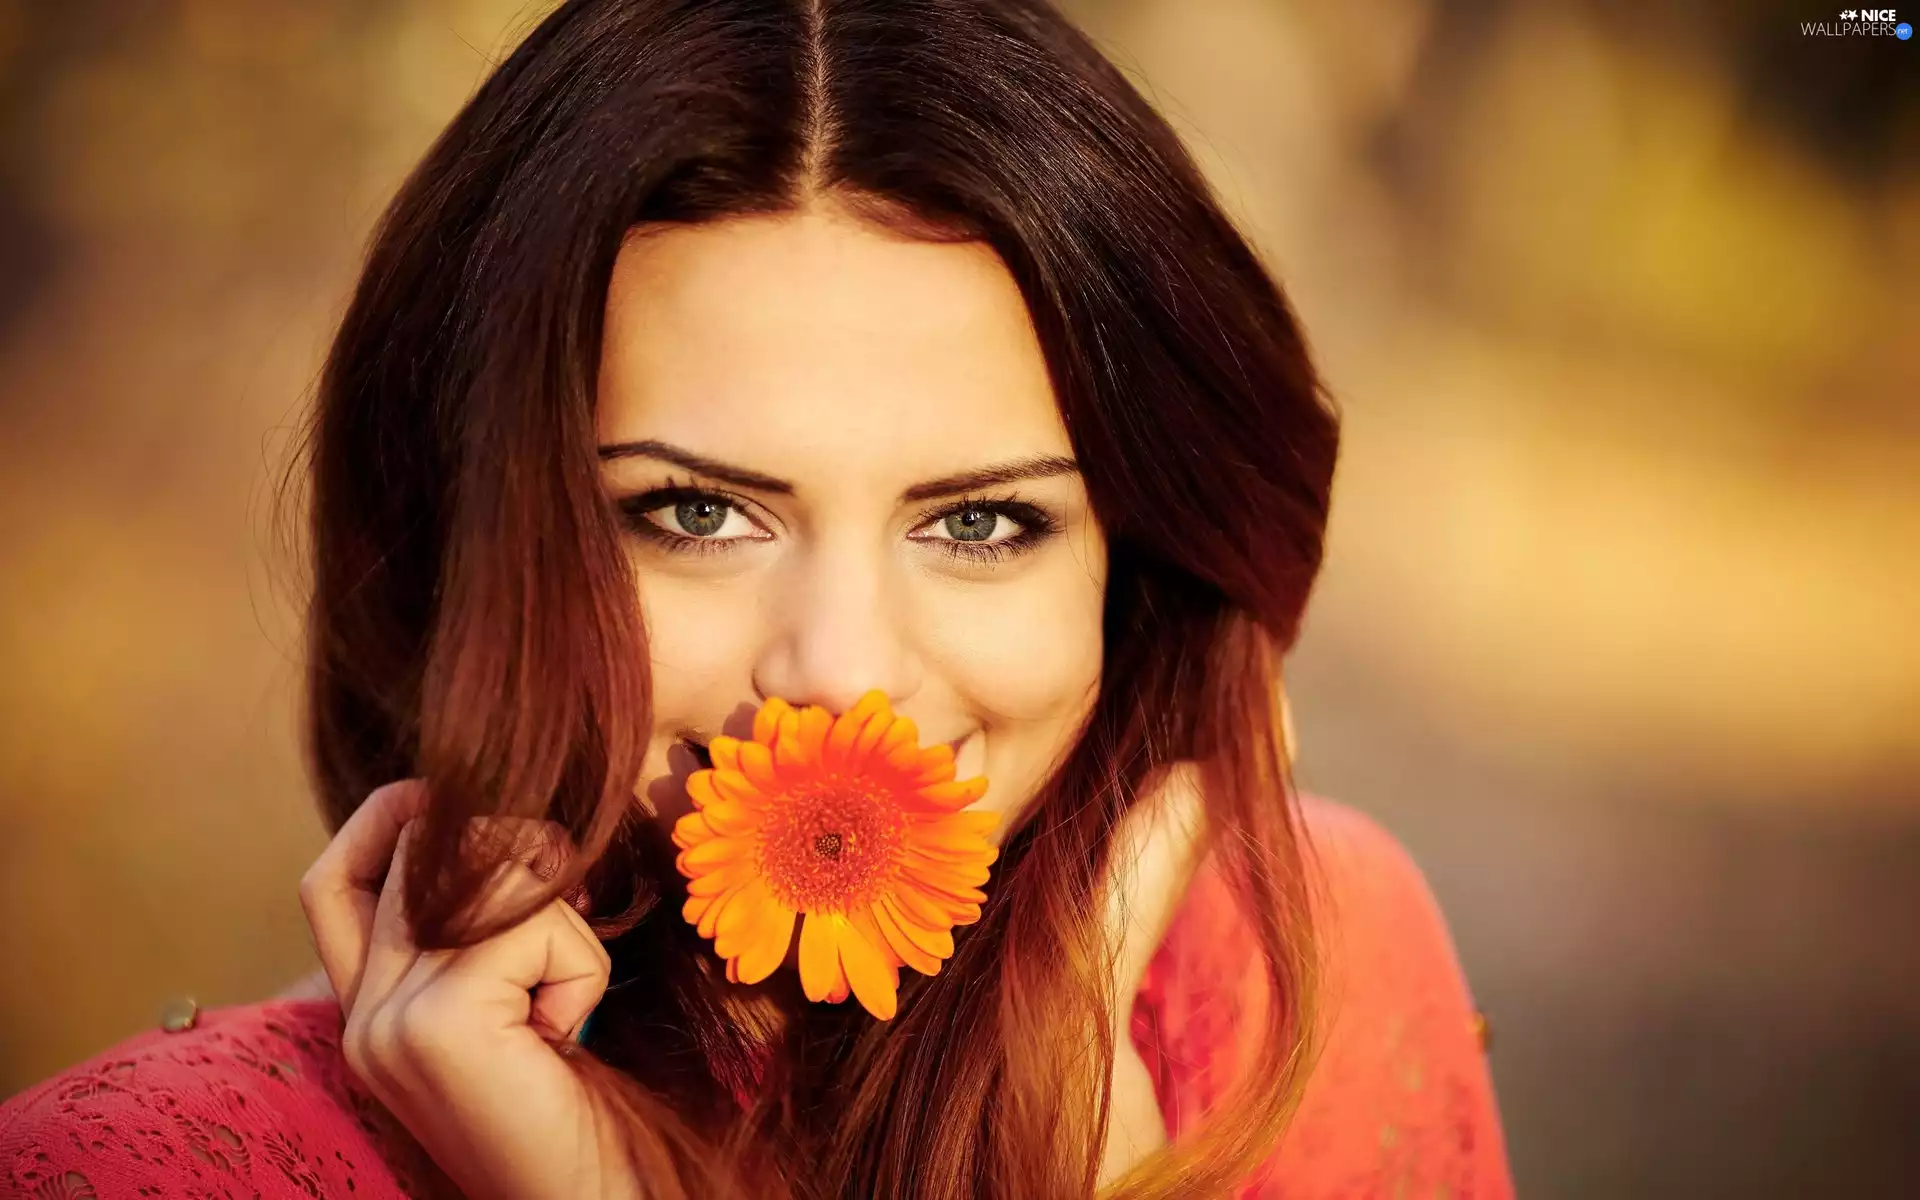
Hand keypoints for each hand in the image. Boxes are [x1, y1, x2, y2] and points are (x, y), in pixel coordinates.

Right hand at [298, 780, 640, 1199]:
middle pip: (422, 853)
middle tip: (569, 924)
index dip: (388, 821)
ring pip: (487, 872)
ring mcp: (389, 1022)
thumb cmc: (575, 1106)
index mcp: (365, 1013)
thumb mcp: (513, 1004)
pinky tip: (565, 1034)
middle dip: (523, 860)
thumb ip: (481, 932)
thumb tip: (506, 827)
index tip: (453, 807)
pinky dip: (580, 965)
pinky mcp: (440, 1024)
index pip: (328, 882)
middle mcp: (361, 1017)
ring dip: (562, 922)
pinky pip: (531, 923)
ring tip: (561, 1003)